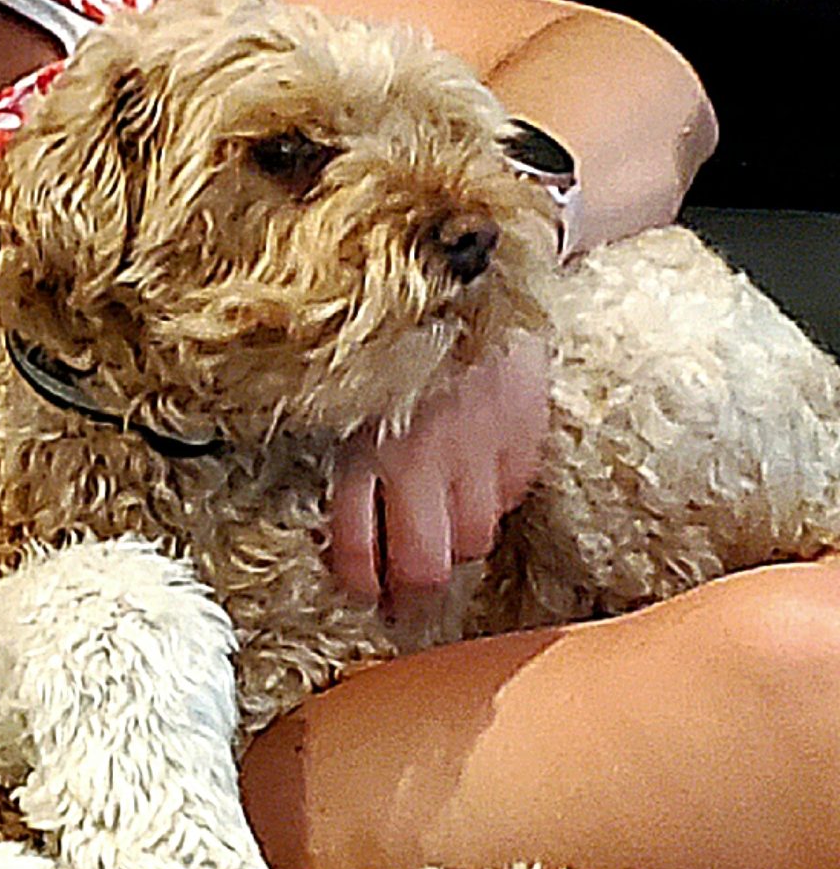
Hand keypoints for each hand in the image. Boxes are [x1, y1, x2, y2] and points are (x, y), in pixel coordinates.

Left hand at [326, 333, 549, 608]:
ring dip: (456, 544)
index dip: (358, 584)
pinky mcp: (526, 436)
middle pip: (425, 567)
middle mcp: (423, 458)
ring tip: (443, 531)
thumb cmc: (397, 334)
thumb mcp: (350, 394)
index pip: (357, 547)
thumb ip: (351, 461)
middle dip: (412, 592)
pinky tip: (479, 479)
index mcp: (367, 446)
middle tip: (405, 600)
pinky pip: (511, 497)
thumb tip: (343, 529)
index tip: (364, 595)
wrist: (468, 268)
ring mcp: (480, 450)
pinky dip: (494, 499)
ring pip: (474, 541)